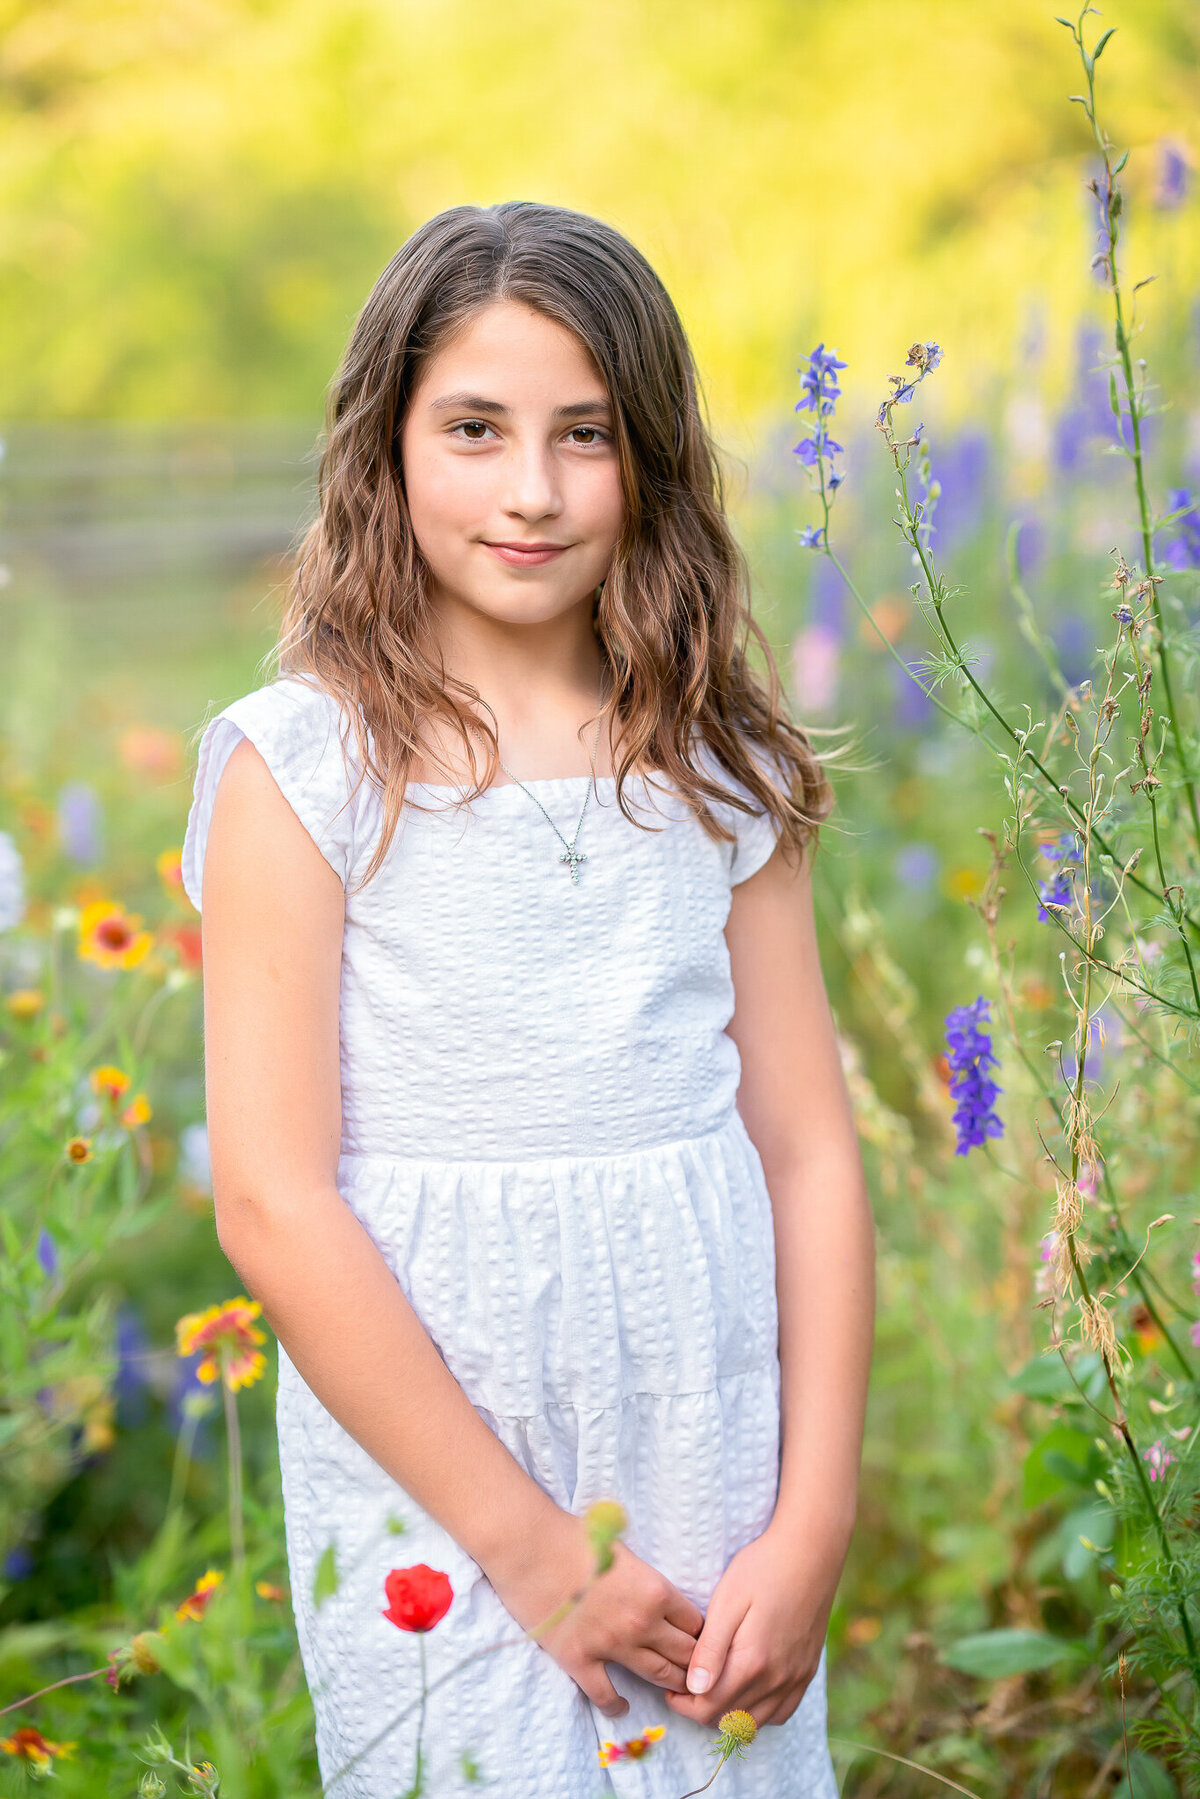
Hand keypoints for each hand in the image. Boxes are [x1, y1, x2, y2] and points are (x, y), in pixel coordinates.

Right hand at [483, 1508, 704, 1720]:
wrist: (529, 1546)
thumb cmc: (574, 1537)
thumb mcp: (623, 1551)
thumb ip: (644, 1578)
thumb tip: (654, 1593)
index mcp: (655, 1591)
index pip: (695, 1623)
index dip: (698, 1632)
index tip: (697, 1638)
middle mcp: (641, 1623)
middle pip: (684, 1654)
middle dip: (693, 1662)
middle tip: (696, 1671)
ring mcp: (611, 1645)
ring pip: (657, 1675)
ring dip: (670, 1684)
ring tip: (676, 1690)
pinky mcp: (580, 1660)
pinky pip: (607, 1695)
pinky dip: (617, 1704)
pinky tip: (622, 1705)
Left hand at [663, 1523, 845, 1728]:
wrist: (810, 1552)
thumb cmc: (763, 1569)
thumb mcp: (727, 1601)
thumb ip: (710, 1649)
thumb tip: (694, 1689)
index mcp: (752, 1662)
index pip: (709, 1708)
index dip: (683, 1704)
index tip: (671, 1687)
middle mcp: (777, 1679)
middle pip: (730, 1719)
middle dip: (701, 1709)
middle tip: (687, 1685)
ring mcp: (795, 1678)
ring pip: (756, 1722)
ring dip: (729, 1714)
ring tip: (712, 1687)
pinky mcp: (806, 1671)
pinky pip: (781, 1712)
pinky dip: (760, 1712)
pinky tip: (747, 1691)